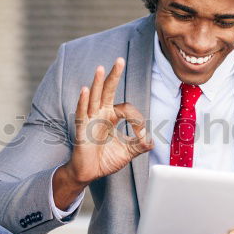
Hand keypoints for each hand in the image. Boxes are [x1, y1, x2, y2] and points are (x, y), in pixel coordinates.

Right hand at [66, 57, 153, 185]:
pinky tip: (85, 90)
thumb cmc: (105, 160)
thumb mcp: (127, 152)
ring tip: (101, 68)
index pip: (126, 109)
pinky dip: (83, 101)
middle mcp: (100, 114)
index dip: (137, 119)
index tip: (142, 135)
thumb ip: (139, 145)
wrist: (89, 173)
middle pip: (107, 91)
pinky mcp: (82, 129)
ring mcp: (90, 120)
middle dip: (114, 76)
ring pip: (94, 97)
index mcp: (111, 117)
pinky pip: (82, 113)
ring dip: (98, 83)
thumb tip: (152, 141)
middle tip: (120, 60)